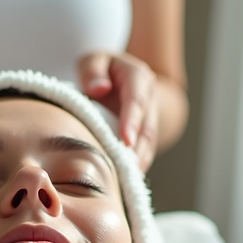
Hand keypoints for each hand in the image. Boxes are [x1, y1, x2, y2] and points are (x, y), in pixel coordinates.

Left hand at [78, 51, 158, 171]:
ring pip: (148, 144)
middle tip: (127, 170)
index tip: (127, 140)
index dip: (132, 122)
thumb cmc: (99, 70)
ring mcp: (150, 118)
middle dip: (138, 150)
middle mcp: (149, 98)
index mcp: (138, 77)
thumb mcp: (92, 61)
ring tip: (126, 181)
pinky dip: (136, 166)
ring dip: (139, 162)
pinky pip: (144, 152)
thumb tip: (99, 88)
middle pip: (147, 128)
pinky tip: (126, 182)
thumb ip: (92, 71)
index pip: (137, 101)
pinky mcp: (146, 133)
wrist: (117, 78)